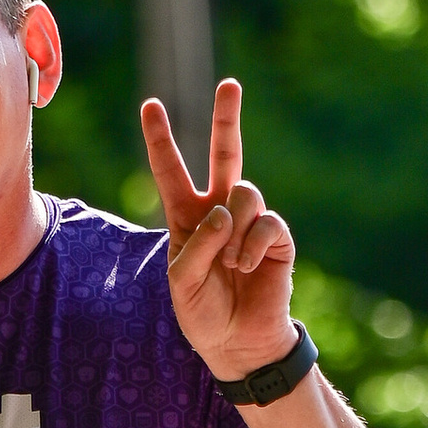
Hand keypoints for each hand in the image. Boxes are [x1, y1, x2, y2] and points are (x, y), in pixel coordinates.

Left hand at [140, 78, 297, 384]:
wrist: (238, 344)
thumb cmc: (204, 314)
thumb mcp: (183, 282)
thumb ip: (198, 244)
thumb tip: (224, 210)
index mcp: (189, 217)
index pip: (172, 171)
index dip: (160, 139)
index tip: (150, 105)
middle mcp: (221, 211)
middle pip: (225, 153)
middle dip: (227, 118)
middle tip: (230, 84)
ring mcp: (250, 222)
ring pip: (245, 193)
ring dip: (233, 229)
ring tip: (231, 263)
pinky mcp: (277, 238)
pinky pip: (265, 223)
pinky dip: (252, 246)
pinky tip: (247, 268)